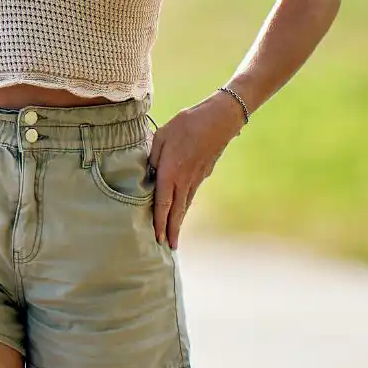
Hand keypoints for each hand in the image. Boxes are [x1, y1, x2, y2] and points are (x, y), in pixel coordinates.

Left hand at [148, 92, 243, 248]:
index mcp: (171, 172)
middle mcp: (184, 180)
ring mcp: (196, 178)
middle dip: (172, 230)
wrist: (219, 119)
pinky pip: (191, 195)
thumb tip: (148, 172)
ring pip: (185, 204)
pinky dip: (185, 207)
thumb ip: (152, 156)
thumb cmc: (187, 124)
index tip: (158, 238)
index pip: (163, 203)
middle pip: (177, 211)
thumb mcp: (162, 136)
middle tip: (169, 248)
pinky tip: (183, 210)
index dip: (159, 222)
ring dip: (179, 221)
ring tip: (175, 235)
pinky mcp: (203, 173)